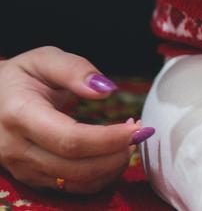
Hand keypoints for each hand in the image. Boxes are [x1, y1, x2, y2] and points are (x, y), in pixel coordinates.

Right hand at [0, 47, 143, 191]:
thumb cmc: (21, 75)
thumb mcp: (44, 58)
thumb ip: (74, 69)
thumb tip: (106, 89)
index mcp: (19, 114)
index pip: (69, 139)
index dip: (107, 138)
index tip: (137, 127)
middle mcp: (17, 148)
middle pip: (74, 167)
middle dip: (115, 154)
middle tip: (140, 132)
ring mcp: (22, 168)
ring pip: (74, 183)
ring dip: (110, 167)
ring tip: (129, 139)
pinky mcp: (31, 178)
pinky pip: (70, 187)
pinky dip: (98, 175)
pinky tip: (113, 153)